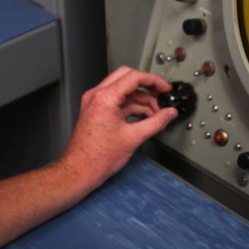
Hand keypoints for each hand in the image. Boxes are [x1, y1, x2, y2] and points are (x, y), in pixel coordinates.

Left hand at [60, 66, 178, 186]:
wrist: (80, 171)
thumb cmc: (98, 158)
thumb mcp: (133, 138)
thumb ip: (156, 122)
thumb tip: (169, 114)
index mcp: (105, 98)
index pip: (134, 77)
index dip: (154, 81)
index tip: (165, 88)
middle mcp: (97, 95)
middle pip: (128, 77)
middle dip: (147, 86)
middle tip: (161, 95)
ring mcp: (95, 102)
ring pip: (123, 89)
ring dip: (141, 98)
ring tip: (156, 112)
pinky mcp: (96, 110)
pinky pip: (117, 101)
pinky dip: (132, 105)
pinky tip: (144, 116)